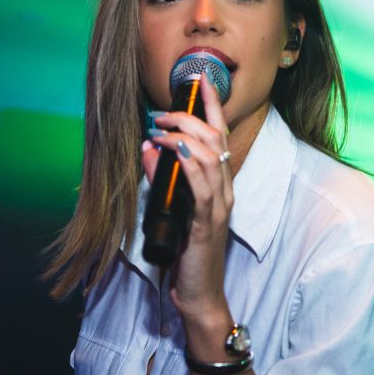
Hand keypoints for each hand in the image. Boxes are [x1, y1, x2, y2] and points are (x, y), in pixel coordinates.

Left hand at [141, 74, 232, 327]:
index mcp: (218, 184)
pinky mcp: (207, 224)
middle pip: (214, 140)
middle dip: (189, 117)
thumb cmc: (186, 252)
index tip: (198, 80)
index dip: (211, 106)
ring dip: (183, 136)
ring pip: (209, 158)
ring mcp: (218, 206)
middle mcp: (224, 190)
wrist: (198, 294)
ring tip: (160, 127)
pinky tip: (172, 152)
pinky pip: (202, 187)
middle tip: (162, 111)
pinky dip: (187, 164)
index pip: (218, 136)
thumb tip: (148, 147)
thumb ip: (162, 177)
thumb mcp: (172, 207)